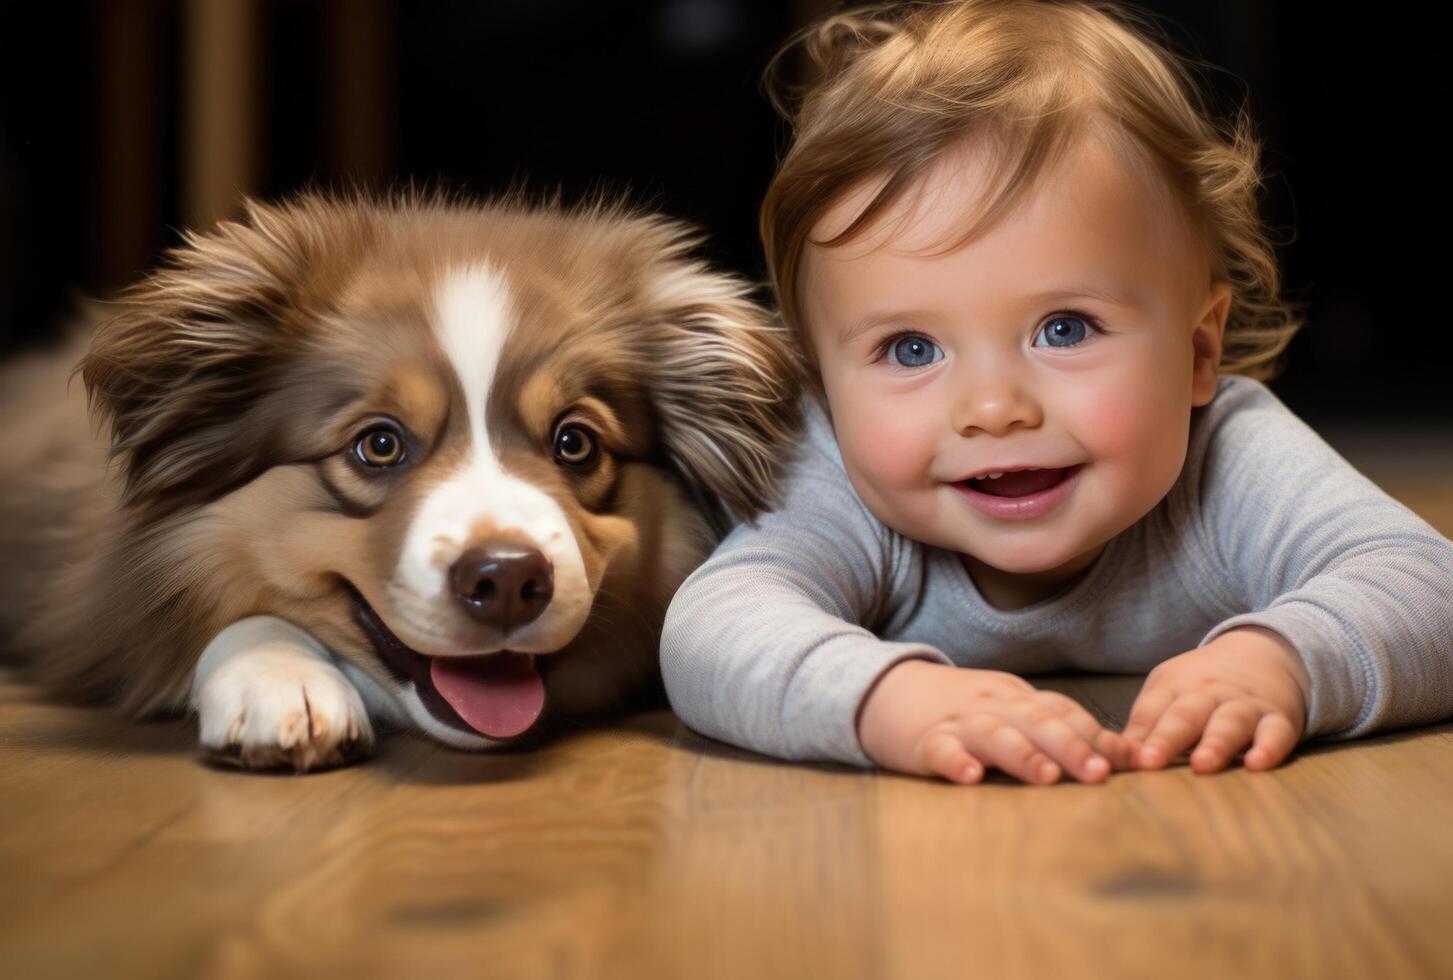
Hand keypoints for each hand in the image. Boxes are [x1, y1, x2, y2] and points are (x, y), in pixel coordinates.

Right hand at [856, 660, 1135, 784]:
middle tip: (1099, 774)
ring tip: (1046, 778)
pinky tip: (969, 776)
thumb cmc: (960, 710)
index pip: (1064, 712)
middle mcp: (995, 706)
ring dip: (1022, 755)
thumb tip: (1120, 757)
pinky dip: (956, 762)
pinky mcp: (924, 740)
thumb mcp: (1008, 710)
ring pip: (995, 735)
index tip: (1132, 761)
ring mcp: (959, 722)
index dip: (1098, 735)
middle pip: (1038, 722)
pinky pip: (941, 750)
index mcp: (1019, 699)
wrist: (888, 689)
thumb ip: (1055, 729)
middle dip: (1071, 748)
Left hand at [1122, 626, 1310, 773]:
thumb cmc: (1203, 684)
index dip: (1137, 736)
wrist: (1264, 654)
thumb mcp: (1168, 691)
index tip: (1127, 759)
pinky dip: (1269, 748)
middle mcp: (1209, 694)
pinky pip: (1276, 734)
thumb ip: (1145, 726)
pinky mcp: (1279, 720)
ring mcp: (1245, 707)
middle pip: (1186, 715)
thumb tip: (1119, 760)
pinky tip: (1258, 764)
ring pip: (1229, 724)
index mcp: (1175, 688)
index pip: (1151, 711)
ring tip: (1203, 765)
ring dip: (1215, 745)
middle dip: (1167, 739)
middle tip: (1150, 762)